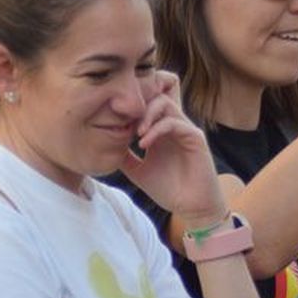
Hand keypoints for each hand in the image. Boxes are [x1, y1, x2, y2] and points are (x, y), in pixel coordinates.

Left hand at [119, 70, 227, 226]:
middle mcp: (174, 123)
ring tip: (134, 133)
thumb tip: (102, 145)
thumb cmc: (168, 189)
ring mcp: (185, 128)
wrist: (191, 208)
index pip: (150, 99)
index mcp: (162, 128)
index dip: (133, 99)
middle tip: (123, 118)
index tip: (115, 116)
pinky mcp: (195, 137)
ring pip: (164, 102)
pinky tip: (143, 144)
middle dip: (138, 98)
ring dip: (146, 114)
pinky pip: (174, 122)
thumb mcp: (137, 170)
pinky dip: (156, 130)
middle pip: (158, 89)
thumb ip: (123, 155)